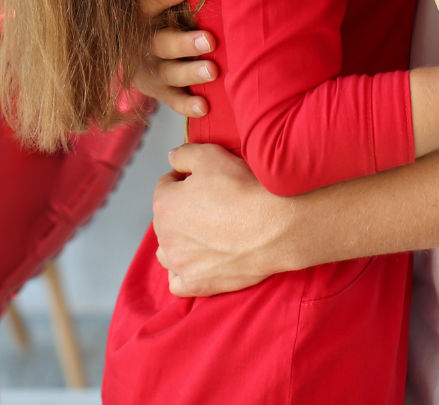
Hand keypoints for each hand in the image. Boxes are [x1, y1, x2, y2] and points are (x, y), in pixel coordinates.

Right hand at [130, 0, 218, 118]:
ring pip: (169, 72)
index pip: (146, 4)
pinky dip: (187, 105)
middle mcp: (143, 44)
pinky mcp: (157, 91)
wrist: (136, 51)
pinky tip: (204, 106)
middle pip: (161, 44)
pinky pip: (172, 99)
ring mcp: (150, 70)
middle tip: (210, 41)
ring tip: (213, 71)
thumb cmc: (163, 15)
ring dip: (191, 72)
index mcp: (141, 17)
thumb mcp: (159, 3)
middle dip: (185, 43)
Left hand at [153, 143, 291, 295]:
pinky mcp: (197, 284)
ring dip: (180, 242)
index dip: (184, 179)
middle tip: (211, 205)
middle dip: (182, 210)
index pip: (165, 186)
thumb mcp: (210, 155)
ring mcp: (180, 263)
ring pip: (168, 251)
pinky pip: (177, 282)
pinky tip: (199, 262)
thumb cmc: (242, 189)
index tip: (202, 181)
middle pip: (167, 218)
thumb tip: (171, 158)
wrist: (274, 225)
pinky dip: (184, 273)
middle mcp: (166, 236)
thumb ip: (183, 154)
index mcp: (165, 203)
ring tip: (204, 234)